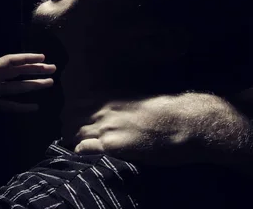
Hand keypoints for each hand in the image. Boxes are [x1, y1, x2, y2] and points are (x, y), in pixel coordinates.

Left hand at [0, 53, 55, 115]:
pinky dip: (21, 105)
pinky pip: (9, 104)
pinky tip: (34, 107)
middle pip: (17, 72)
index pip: (9, 63)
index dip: (25, 58)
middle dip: (34, 69)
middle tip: (53, 68)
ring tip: (50, 83)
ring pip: (16, 87)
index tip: (41, 57)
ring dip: (32, 84)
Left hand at [70, 93, 242, 165]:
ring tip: (78, 146)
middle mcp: (104, 110)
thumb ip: (120, 105)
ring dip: (73, 140)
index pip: (76, 103)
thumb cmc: (167, 112)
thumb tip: (111, 110)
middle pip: (70, 118)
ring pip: (73, 132)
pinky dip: (80, 151)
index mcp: (111, 98)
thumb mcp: (138, 101)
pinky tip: (85, 154)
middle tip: (72, 137)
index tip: (73, 122)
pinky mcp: (112, 145)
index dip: (71, 114)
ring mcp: (107, 127)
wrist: (184, 123)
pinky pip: (83, 147)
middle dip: (68, 128)